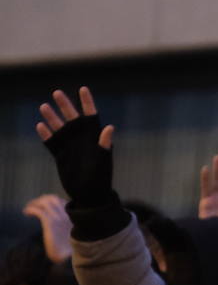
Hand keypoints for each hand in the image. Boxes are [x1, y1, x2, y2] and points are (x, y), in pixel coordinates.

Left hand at [22, 194, 72, 262]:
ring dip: (35, 203)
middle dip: (41, 200)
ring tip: (28, 208)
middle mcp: (67, 214)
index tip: (44, 207)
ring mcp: (59, 217)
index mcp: (74, 216)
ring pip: (45, 201)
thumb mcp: (73, 235)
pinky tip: (26, 213)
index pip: (61, 201)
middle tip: (33, 205)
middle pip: (52, 198)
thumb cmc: (72, 250)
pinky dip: (30, 209)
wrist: (69, 257)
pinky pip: (38, 210)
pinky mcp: (51, 223)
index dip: (51, 202)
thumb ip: (67, 226)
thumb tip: (59, 223)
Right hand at [35, 87, 116, 207]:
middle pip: (72, 118)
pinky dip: (46, 134)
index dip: (87, 102)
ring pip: (59, 128)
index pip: (91, 116)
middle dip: (65, 105)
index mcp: (94, 138)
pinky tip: (40, 126)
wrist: (91, 195)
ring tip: (44, 106)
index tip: (83, 89)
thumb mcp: (103, 160)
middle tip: (57, 93)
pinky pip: (51, 142)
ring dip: (52, 117)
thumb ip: (104, 144)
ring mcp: (70, 147)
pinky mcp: (60, 156)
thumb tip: (109, 127)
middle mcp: (82, 139)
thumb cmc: (102, 178)